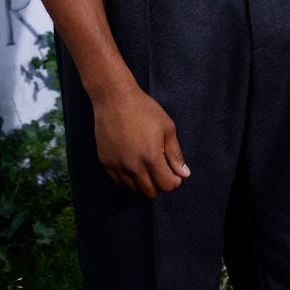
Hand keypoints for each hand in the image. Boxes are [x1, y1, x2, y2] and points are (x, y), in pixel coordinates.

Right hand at [92, 84, 190, 198]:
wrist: (114, 98)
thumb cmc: (143, 109)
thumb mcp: (167, 127)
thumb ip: (175, 154)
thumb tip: (184, 174)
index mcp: (151, 158)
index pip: (167, 185)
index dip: (174, 181)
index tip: (173, 172)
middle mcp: (133, 166)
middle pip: (150, 192)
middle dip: (159, 184)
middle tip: (160, 168)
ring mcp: (117, 166)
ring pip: (134, 189)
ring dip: (143, 182)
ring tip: (146, 164)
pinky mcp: (106, 162)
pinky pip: (119, 181)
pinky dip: (128, 178)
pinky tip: (132, 162)